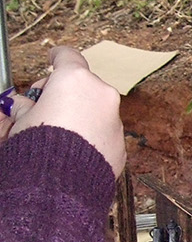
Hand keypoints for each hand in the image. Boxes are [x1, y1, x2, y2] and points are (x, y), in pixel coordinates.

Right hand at [0, 46, 124, 174]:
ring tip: (57, 136)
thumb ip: (25, 107)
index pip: (68, 56)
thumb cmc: (37, 148)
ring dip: (79, 117)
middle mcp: (100, 94)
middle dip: (64, 94)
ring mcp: (114, 119)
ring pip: (95, 111)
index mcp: (74, 80)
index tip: (54, 58)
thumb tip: (23, 106)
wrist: (59, 185)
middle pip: (82, 85)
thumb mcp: (21, 120)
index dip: (58, 57)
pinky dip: (91, 137)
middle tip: (43, 109)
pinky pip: (103, 134)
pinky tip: (73, 152)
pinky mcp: (119, 143)